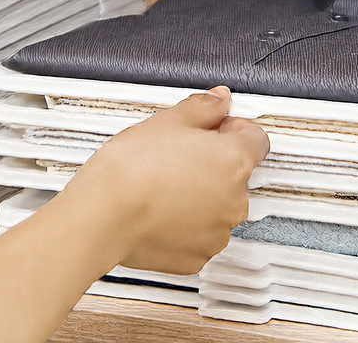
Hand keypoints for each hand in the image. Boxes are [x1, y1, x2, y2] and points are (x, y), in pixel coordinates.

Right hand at [62, 85, 269, 274]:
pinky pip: (199, 235)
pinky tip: (160, 210)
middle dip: (214, 163)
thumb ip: (204, 107)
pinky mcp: (195, 257)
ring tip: (165, 184)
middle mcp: (234, 200)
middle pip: (236, 174)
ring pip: (218, 206)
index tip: (214, 128)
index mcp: (235, 161)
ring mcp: (216, 232)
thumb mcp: (169, 120)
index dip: (233, 130)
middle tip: (179, 155)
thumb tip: (220, 101)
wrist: (101, 216)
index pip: (256, 139)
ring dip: (201, 195)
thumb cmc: (132, 168)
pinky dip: (185, 224)